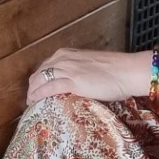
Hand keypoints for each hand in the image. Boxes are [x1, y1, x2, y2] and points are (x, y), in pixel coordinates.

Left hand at [25, 48, 151, 105]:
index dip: (38, 80)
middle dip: (32, 87)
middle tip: (31, 100)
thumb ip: (78, 72)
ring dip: (32, 93)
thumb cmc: (115, 71)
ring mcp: (67, 69)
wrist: (128, 71)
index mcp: (66, 54)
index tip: (35, 90)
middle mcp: (63, 58)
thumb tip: (73, 84)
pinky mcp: (72, 80)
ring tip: (31, 104)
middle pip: (38, 74)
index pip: (44, 67)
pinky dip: (39, 95)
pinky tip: (35, 102)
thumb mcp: (89, 66)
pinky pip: (49, 88)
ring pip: (40, 80)